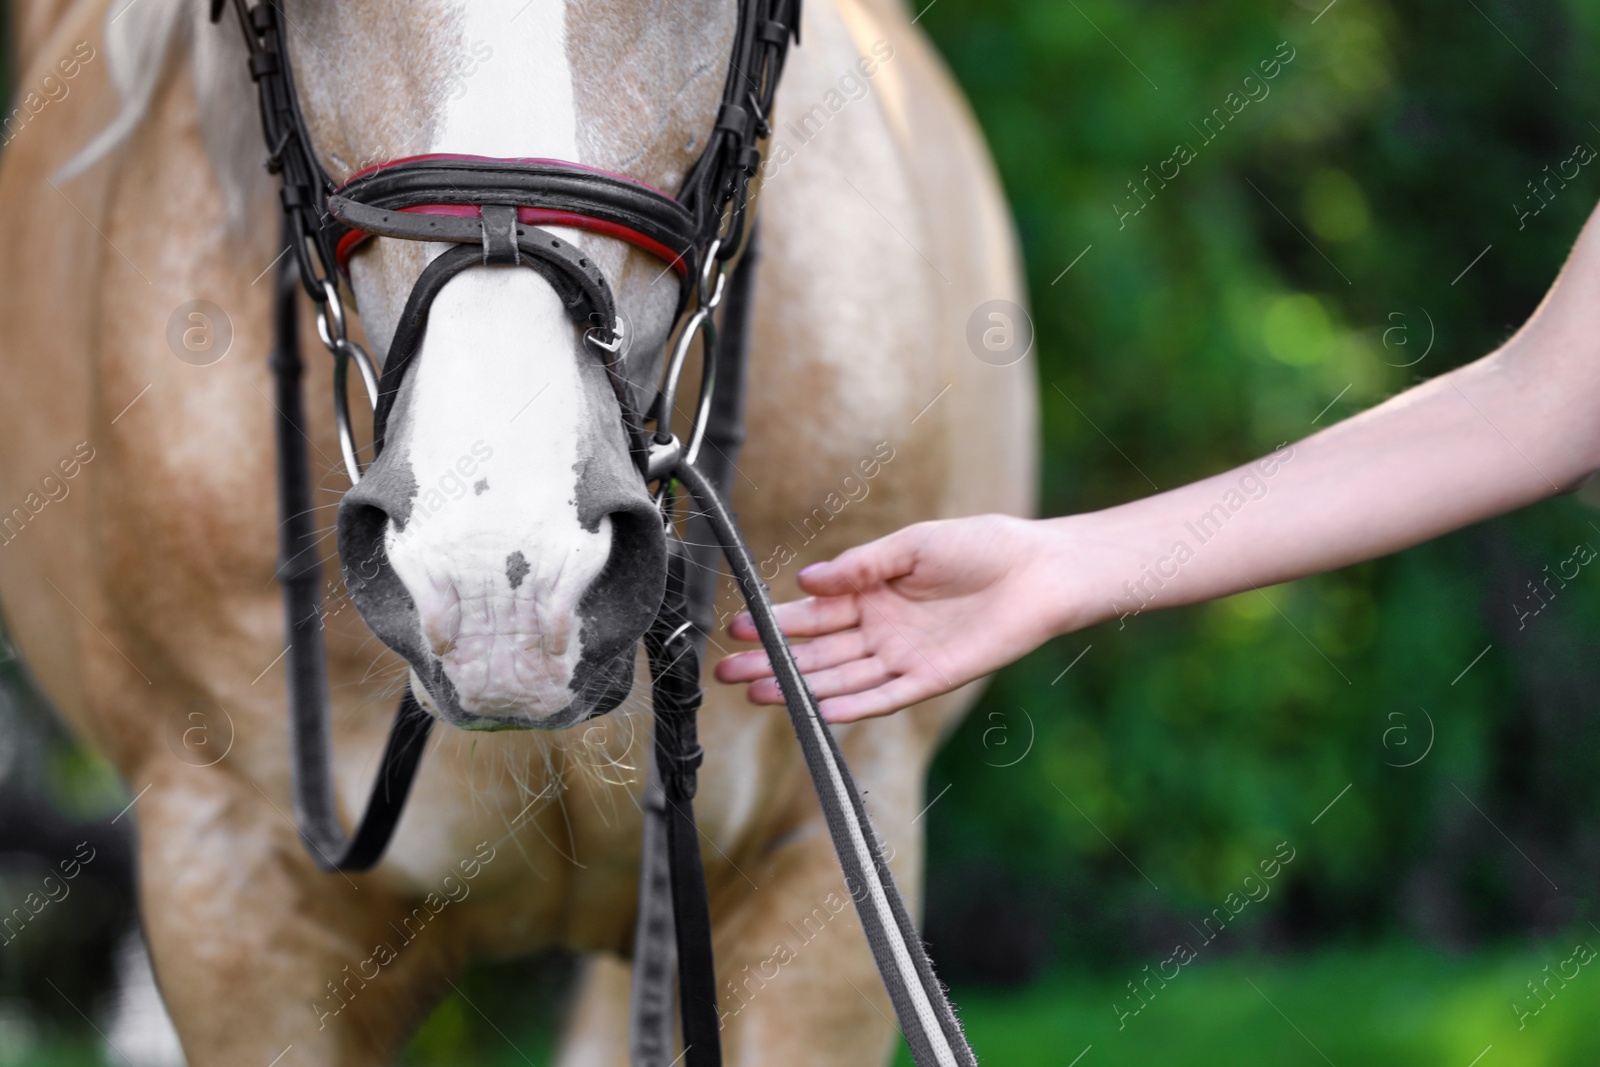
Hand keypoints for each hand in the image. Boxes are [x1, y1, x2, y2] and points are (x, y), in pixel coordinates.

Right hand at [714, 514, 1068, 721]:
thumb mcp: (912, 545)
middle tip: (728, 671)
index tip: (738, 626)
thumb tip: (806, 580)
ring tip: (757, 693)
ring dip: (799, 687)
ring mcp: (903, 657)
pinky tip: (818, 710)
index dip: (775, 621)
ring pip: (840, 677)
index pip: (813, 613)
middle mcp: (881, 629)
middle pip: (816, 651)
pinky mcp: (930, 679)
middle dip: (771, 662)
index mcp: (872, 593)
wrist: (1039, 571)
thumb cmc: (981, 547)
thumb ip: (859, 566)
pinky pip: (884, 697)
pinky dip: (851, 705)